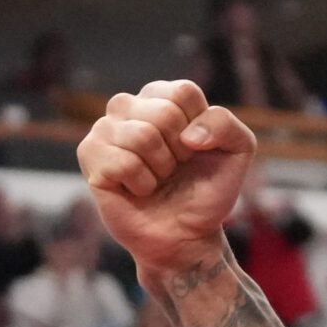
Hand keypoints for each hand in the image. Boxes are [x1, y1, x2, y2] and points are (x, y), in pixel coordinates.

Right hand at [79, 80, 258, 282]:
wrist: (187, 233)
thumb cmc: (206, 189)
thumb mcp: (237, 151)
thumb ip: (226, 125)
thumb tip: (189, 135)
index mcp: (163, 97)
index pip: (183, 92)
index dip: (200, 128)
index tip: (196, 149)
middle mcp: (130, 106)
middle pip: (164, 113)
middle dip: (180, 151)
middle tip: (175, 168)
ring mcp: (105, 128)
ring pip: (142, 135)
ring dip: (161, 169)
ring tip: (157, 178)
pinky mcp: (90, 154)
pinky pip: (122, 163)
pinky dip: (141, 184)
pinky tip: (139, 189)